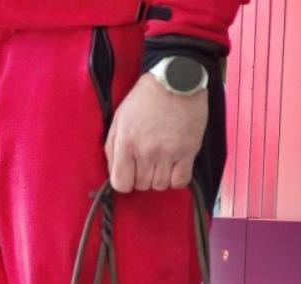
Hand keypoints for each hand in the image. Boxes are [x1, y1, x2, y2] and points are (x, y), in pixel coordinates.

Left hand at [105, 75, 207, 193]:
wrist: (176, 80)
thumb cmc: (145, 99)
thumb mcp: (119, 119)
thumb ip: (112, 149)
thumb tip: (114, 173)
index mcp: (126, 143)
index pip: (121, 184)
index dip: (124, 181)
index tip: (130, 173)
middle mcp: (146, 151)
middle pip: (142, 185)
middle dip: (142, 176)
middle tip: (148, 160)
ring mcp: (168, 153)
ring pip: (160, 186)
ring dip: (160, 177)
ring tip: (162, 160)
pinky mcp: (188, 151)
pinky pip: (181, 182)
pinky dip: (177, 178)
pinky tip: (175, 166)